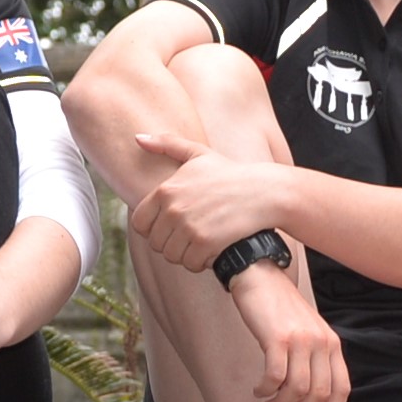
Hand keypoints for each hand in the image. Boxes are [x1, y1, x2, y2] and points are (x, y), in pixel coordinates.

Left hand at [138, 152, 321, 270]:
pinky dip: (201, 262)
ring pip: (172, 256)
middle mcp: (172, 209)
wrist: (263, 192)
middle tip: (192, 236)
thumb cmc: (230, 174)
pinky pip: (190, 263)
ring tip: (202, 242)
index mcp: (165, 190)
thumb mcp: (198, 153)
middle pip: (156, 243)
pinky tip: (213, 249)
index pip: (140, 223)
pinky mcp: (204, 243)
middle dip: (172, 243)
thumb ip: (166, 144)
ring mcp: (188, 227)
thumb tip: (138, 137)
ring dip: (186, 254)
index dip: (155, 228)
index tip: (172, 227)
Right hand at [241, 283, 352, 401]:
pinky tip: (258, 390)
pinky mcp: (278, 338)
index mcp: (332, 344)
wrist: (260, 275)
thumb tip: (308, 396)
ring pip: (296, 390)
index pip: (342, 388)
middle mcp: (322, 343)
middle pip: (319, 395)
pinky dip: (265, 390)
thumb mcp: (308, 331)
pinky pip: (274, 377)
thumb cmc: (280, 308)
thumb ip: (315, 358)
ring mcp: (301, 340)